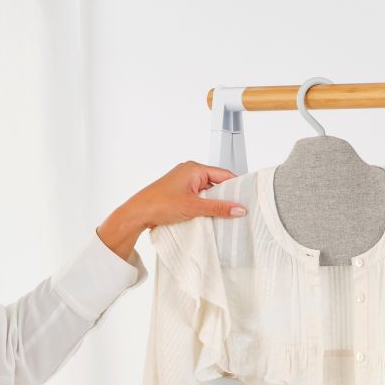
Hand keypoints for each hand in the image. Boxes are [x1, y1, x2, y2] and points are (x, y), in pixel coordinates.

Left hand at [96, 161, 244, 259]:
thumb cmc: (159, 204)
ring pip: (207, 192)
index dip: (236, 187)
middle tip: (236, 210)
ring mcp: (183, 182)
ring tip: (223, 215)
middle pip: (216, 183)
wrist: (138, 213)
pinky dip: (204, 206)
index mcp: (194, 168)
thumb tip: (238, 209)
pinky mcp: (179, 193)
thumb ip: (218, 208)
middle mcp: (189, 172)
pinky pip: (198, 197)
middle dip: (225, 197)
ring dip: (213, 203)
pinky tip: (207, 216)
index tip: (246, 199)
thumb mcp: (194, 207)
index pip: (224, 175)